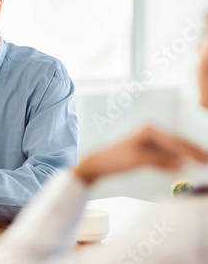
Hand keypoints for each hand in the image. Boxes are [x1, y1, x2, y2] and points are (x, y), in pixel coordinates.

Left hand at [73, 125, 207, 184]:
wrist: (99, 163)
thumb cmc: (115, 159)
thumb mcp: (138, 160)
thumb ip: (160, 161)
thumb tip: (181, 165)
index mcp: (150, 129)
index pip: (176, 142)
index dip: (192, 152)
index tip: (205, 160)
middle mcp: (152, 132)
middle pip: (178, 143)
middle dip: (194, 153)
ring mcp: (151, 140)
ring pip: (174, 150)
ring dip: (188, 157)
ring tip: (203, 165)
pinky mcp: (149, 150)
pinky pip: (167, 156)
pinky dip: (176, 161)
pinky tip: (185, 167)